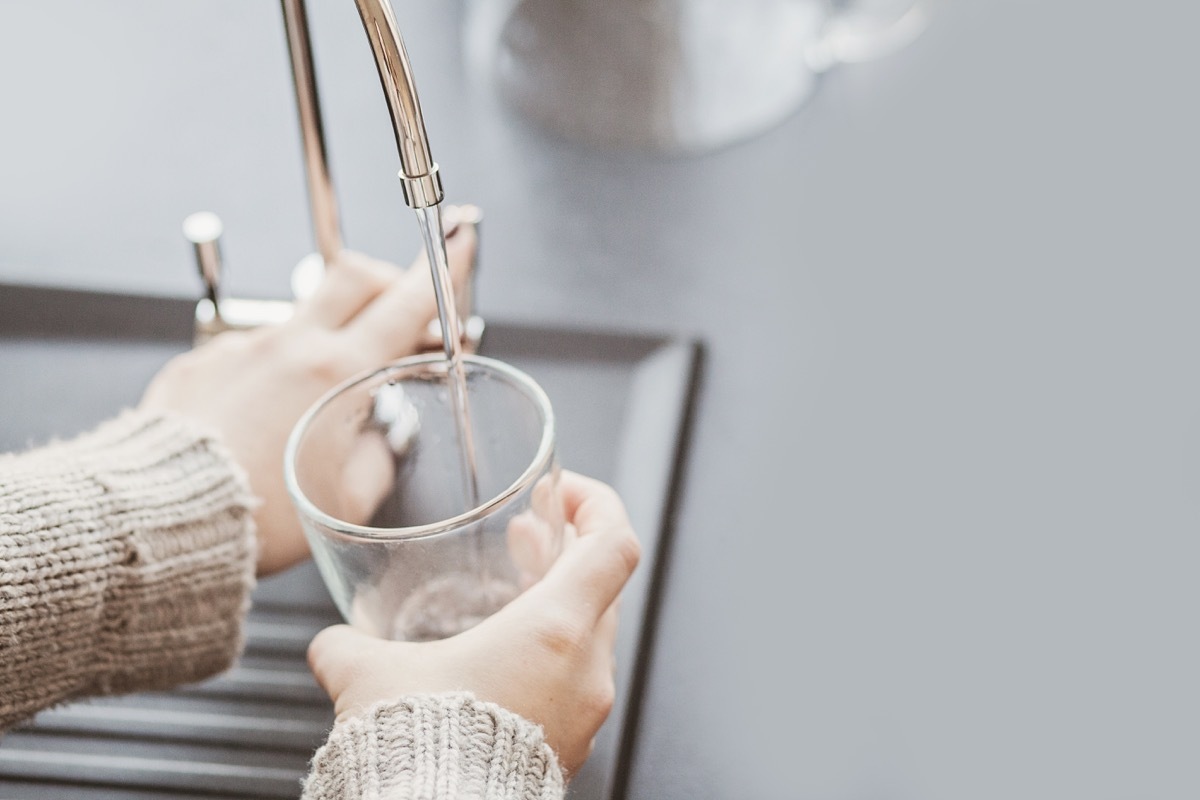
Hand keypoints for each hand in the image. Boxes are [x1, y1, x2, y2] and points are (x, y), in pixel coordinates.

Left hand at [139, 219, 476, 575]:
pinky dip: (275, 370)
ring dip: (329, 336)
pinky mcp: (203, 363)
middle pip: (353, 275)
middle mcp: (289, 347)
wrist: (162, 518)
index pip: (406, 301)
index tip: (459, 238)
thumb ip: (381, 456)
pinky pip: (253, 349)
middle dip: (388, 280)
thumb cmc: (257, 516)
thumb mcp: (350, 501)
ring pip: (302, 316)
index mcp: (337, 373)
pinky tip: (268, 414)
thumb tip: (383, 438)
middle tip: (401, 309)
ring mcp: (242, 348)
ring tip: (324, 393)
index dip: (443, 267)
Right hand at [306, 472, 641, 776]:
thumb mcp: (370, 677)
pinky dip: (549, 659)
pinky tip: (500, 667)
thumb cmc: (422, 748)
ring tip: (511, 601)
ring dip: (556, 609)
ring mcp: (585, 711)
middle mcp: (586, 668)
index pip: (614, 543)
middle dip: (565, 555)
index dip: (596, 504)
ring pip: (590, 637)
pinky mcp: (571, 747)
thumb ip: (348, 646)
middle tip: (528, 540)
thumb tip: (330, 644)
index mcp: (555, 629)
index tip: (563, 494)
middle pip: (603, 587)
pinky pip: (574, 686)